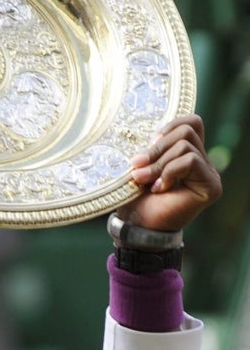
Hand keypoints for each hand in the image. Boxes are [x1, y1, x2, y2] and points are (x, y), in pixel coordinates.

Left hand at [120, 114, 221, 230]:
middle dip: (157, 147)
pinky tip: (159, 188)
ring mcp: (208, 174)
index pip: (191, 123)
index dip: (169, 126)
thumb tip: (154, 133)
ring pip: (185, 146)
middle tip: (137, 165)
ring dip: (159, 163)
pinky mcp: (211, 186)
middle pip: (187, 131)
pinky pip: (190, 161)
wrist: (137, 226)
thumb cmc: (137, 198)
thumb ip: (153, 147)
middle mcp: (202, 163)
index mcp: (188, 154)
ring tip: (145, 180)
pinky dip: (169, 172)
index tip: (148, 142)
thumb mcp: (142, 166)